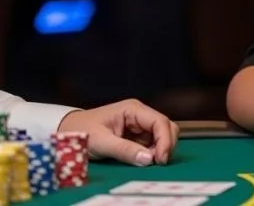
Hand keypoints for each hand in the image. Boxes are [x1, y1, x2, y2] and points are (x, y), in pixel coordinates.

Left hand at [58, 99, 178, 165]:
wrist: (68, 131)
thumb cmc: (81, 132)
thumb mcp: (101, 142)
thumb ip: (124, 150)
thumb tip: (149, 159)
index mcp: (133, 109)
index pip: (159, 121)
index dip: (165, 140)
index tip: (160, 159)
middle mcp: (140, 114)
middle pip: (166, 127)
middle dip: (166, 144)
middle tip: (157, 163)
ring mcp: (140, 124)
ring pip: (162, 135)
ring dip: (160, 149)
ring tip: (148, 161)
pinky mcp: (137, 135)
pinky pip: (153, 142)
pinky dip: (153, 152)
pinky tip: (144, 159)